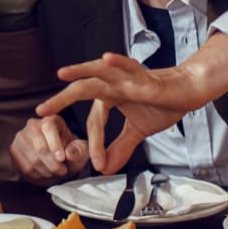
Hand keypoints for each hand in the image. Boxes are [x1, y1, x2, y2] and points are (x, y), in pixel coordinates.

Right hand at [9, 117, 88, 183]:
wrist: (56, 160)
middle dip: (53, 164)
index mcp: (50, 119)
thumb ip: (78, 150)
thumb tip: (70, 153)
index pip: (49, 127)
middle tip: (62, 171)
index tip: (62, 159)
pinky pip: (25, 167)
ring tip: (54, 171)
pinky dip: (37, 174)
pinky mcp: (14, 150)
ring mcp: (21, 137)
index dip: (55, 144)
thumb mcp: (79, 150)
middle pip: (40, 147)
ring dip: (46, 171)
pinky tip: (44, 172)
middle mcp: (33, 124)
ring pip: (32, 160)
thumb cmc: (69, 152)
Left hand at [37, 53, 189, 172]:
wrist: (187, 92)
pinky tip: (105, 59)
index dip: (94, 144)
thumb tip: (105, 169)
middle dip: (61, 100)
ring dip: (80, 71)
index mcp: (109, 96)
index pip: (94, 121)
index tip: (98, 164)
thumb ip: (120, 148)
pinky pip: (128, 67)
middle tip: (40, 111)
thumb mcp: (137, 132)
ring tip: (63, 74)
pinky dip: (117, 63)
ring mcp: (126, 79)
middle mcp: (113, 85)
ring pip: (99, 73)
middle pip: (82, 90)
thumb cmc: (162, 105)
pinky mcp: (143, 76)